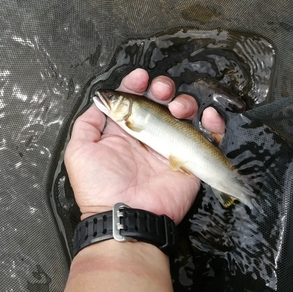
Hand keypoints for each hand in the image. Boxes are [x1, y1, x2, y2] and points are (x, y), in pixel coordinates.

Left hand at [64, 68, 225, 223]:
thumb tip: (99, 101)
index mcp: (124, 131)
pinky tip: (207, 116)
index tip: (139, 77)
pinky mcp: (188, 158)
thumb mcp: (79, 150)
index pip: (133, 99)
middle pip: (160, 102)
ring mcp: (168, 146)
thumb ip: (87, 123)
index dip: (136, 84)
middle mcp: (147, 135)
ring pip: (183, 114)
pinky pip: (207, 137)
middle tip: (160, 90)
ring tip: (177, 108)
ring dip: (183, 102)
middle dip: (162, 89)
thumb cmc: (99, 186)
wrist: (124, 215)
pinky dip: (212, 123)